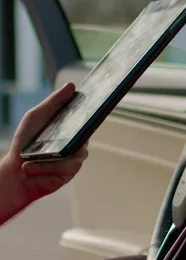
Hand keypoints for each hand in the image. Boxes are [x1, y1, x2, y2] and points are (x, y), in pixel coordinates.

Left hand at [0, 83, 87, 223]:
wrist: (15, 172)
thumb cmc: (24, 143)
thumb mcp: (36, 117)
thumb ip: (53, 102)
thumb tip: (72, 85)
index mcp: (70, 127)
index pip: (86, 119)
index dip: (93, 112)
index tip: (96, 104)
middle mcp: (76, 143)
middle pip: (84, 137)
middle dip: (74, 136)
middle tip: (63, 136)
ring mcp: (74, 159)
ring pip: (73, 156)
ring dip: (47, 160)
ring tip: (27, 161)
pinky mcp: (68, 174)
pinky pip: (64, 169)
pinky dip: (44, 168)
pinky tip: (29, 168)